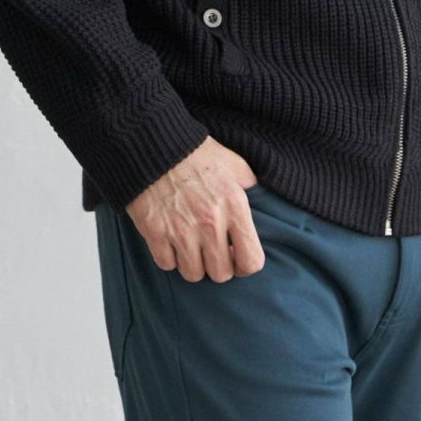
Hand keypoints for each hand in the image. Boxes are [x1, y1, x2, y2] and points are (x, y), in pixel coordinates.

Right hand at [125, 136, 264, 283]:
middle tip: (211, 250)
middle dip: (218, 265)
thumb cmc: (198, 154)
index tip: (236, 256)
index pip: (251, 261)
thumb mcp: (234, 164)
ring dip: (193, 263)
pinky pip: (166, 265)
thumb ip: (250, 186)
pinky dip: (169, 257)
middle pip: (221, 274)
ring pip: (193, 274)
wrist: (156, 145)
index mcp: (234, 207)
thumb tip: (264, 200)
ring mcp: (181, 230)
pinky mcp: (155, 233)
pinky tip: (171, 239)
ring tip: (191, 245)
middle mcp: (210, 223)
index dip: (245, 264)